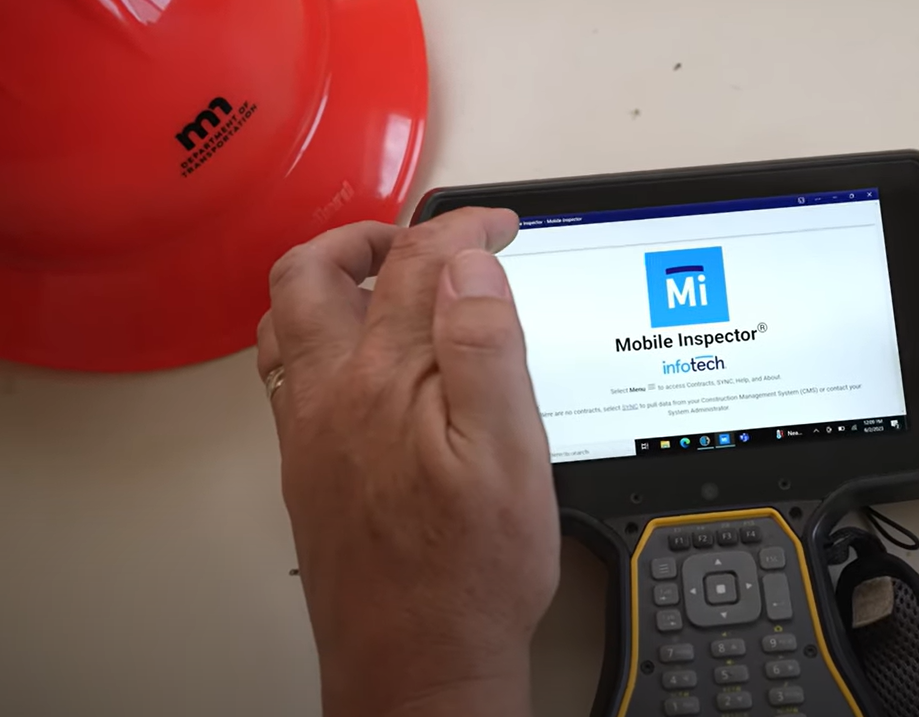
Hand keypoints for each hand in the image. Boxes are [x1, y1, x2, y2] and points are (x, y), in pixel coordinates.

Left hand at [255, 210, 556, 716]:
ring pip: (288, 321)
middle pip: (316, 273)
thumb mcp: (509, 455)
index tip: (497, 224)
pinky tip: (361, 362)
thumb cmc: (470, 574)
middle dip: (371, 235)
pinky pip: (289, 372)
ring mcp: (309, 432)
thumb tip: (470, 267)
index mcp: (387, 381)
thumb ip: (486, 350)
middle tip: (424, 239)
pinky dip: (319, 335)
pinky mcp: (307, 466)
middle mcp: (331, 397)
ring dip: (331, 280)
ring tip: (385, 282)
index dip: (463, 227)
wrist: (417, 662)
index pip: (417, 265)